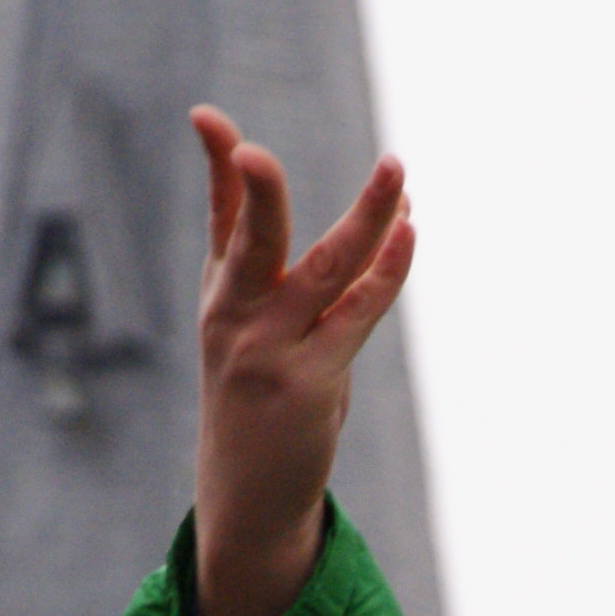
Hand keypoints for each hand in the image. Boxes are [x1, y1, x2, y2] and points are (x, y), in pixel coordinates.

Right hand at [188, 104, 414, 615]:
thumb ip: (303, 275)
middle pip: (251, 239)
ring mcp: (270, 351)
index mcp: (223, 297)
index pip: (221, 219)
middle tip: (256, 152)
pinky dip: (385, 272)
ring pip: (322, 268)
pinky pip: (355, 315)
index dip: (218, 166)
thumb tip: (384, 218)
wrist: (248, 498)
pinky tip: (408, 234)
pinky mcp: (308, 384)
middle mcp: (237, 318)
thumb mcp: (261, 333)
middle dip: (255, 191)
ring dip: (365, 217)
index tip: (206, 116)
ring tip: (396, 170)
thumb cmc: (261, 404)